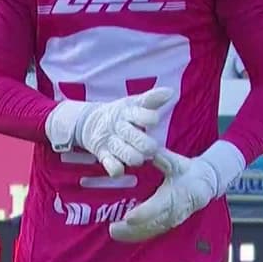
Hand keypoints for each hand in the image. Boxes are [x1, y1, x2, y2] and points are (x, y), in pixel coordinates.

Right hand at [45, 88, 172, 177]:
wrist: (92, 122)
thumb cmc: (121, 114)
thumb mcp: (134, 103)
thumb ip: (152, 99)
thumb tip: (170, 92)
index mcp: (127, 112)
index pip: (140, 114)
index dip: (149, 118)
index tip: (154, 120)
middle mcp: (118, 126)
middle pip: (134, 136)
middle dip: (146, 144)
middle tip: (152, 148)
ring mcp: (109, 141)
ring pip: (125, 153)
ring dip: (135, 158)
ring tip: (139, 158)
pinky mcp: (102, 154)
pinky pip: (111, 166)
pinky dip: (118, 169)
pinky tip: (122, 166)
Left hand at [109, 148, 215, 242]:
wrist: (203, 185)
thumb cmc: (187, 172)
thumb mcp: (176, 161)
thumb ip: (162, 158)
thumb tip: (146, 151)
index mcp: (173, 196)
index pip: (156, 208)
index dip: (143, 214)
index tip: (128, 218)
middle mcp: (171, 212)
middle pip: (150, 225)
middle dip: (131, 229)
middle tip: (112, 229)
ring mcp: (170, 221)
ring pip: (150, 231)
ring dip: (132, 235)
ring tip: (114, 232)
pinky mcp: (167, 225)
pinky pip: (152, 233)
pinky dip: (137, 236)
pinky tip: (123, 236)